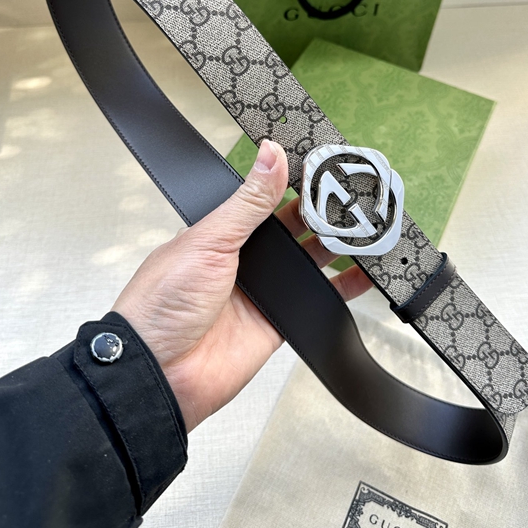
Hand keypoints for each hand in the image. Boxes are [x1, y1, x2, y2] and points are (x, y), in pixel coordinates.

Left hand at [112, 140, 372, 431]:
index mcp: (221, 232)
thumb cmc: (162, 304)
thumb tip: (271, 154)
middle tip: (357, 195)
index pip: (267, 199)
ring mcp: (263, 290)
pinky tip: (363, 275)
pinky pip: (316, 299)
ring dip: (337, 246)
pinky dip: (342, 288)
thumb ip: (248, 201)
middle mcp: (244, 258)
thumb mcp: (209, 240)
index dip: (295, 184)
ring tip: (369, 227)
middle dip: (323, 213)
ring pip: (310, 261)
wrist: (159, 373)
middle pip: (295, 228)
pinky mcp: (279, 321)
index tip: (325, 167)